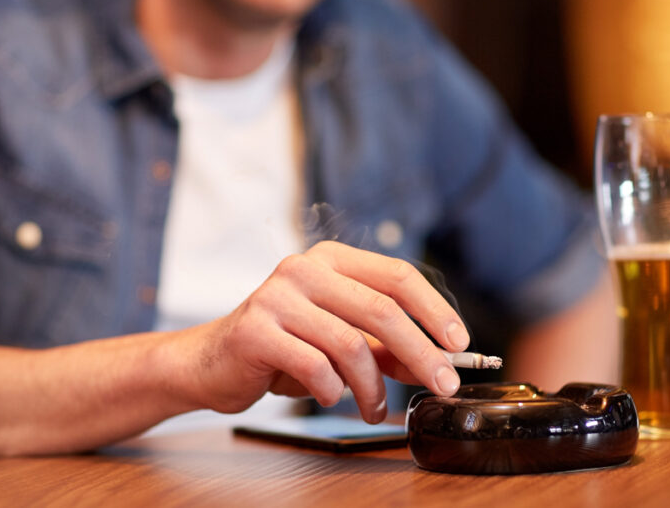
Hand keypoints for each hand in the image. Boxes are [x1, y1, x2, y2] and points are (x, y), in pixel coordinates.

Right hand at [185, 241, 469, 423]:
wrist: (211, 361)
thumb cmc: (281, 347)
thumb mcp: (339, 340)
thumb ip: (384, 347)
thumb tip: (436, 363)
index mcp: (331, 260)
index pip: (397, 275)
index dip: (434, 310)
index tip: (459, 343)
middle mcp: (304, 269)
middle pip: (382, 310)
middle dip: (420, 353)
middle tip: (442, 385)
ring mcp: (277, 297)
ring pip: (350, 345)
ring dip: (373, 387)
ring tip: (376, 409)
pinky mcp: (255, 330)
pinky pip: (314, 367)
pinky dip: (332, 390)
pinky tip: (331, 397)